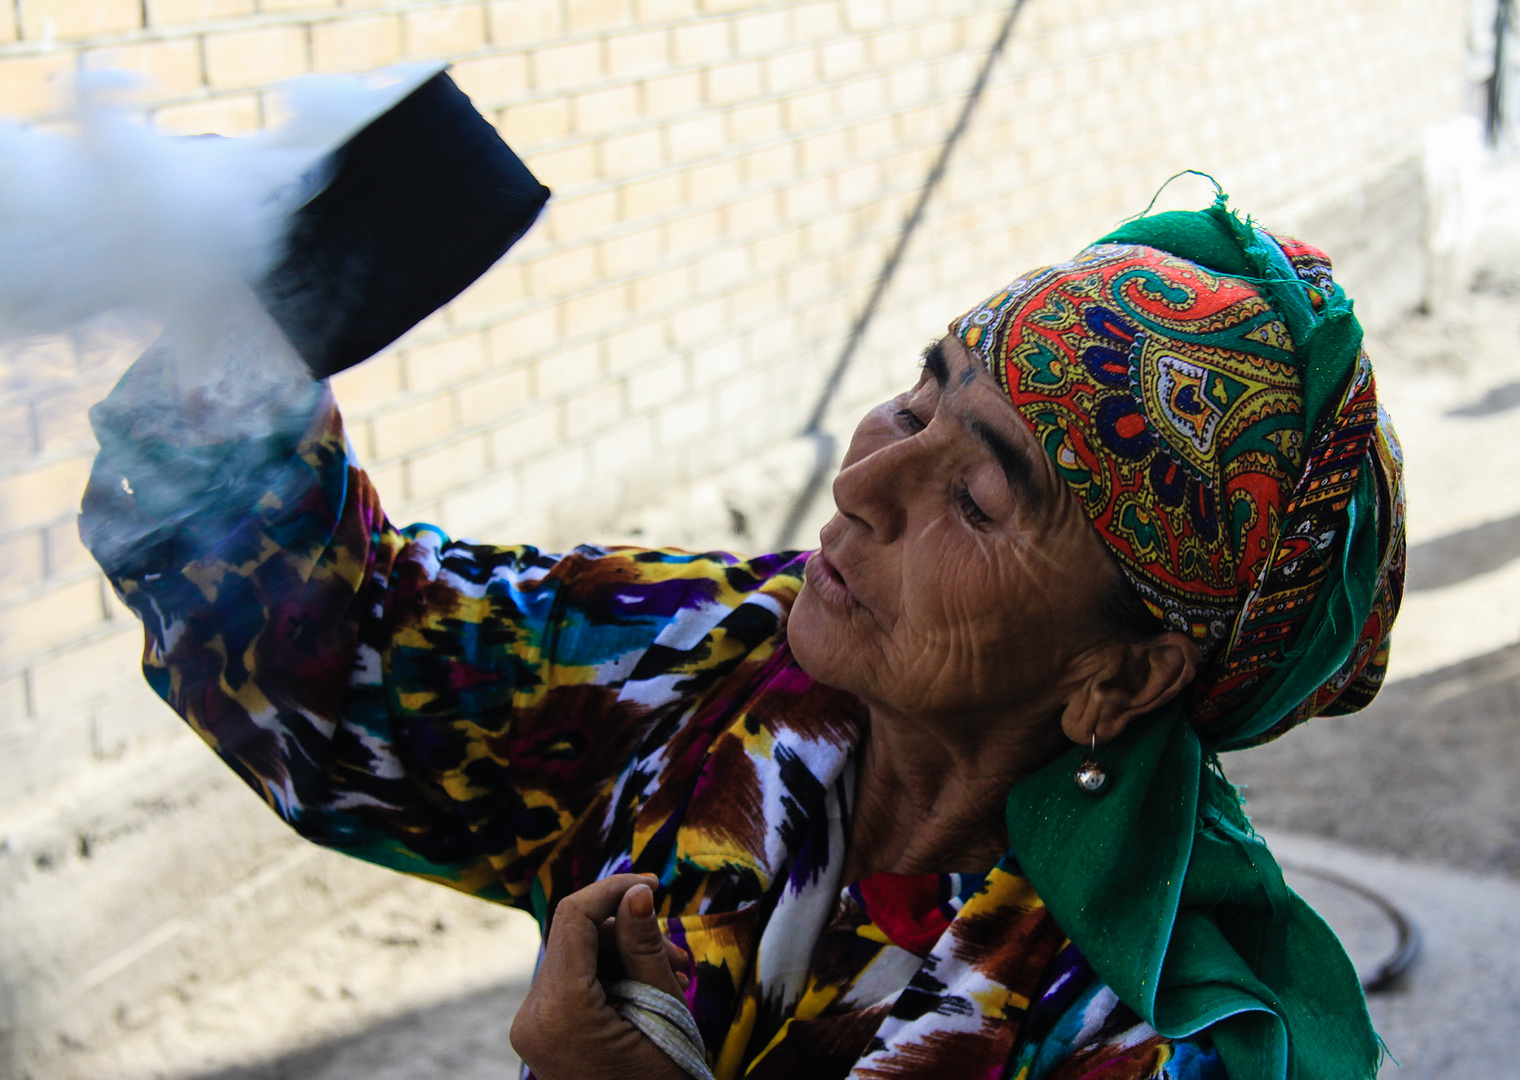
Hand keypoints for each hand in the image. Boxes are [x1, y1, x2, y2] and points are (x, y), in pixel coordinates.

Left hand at [510, 874, 695, 1079]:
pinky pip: (572, 984)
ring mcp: (532, 1029)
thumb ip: (644, 947)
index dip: (613, 889)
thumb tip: (636, 891)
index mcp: (560, 1010)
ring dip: (623, 956)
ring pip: (577, 959)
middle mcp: (532, 1017)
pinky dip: (608, 977)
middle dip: (627, 933)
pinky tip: (647, 991)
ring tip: (673, 977)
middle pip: (576, 938)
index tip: (653, 883)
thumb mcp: (663, 1011)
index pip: (573, 918)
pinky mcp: (542, 1035)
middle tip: (679, 956)